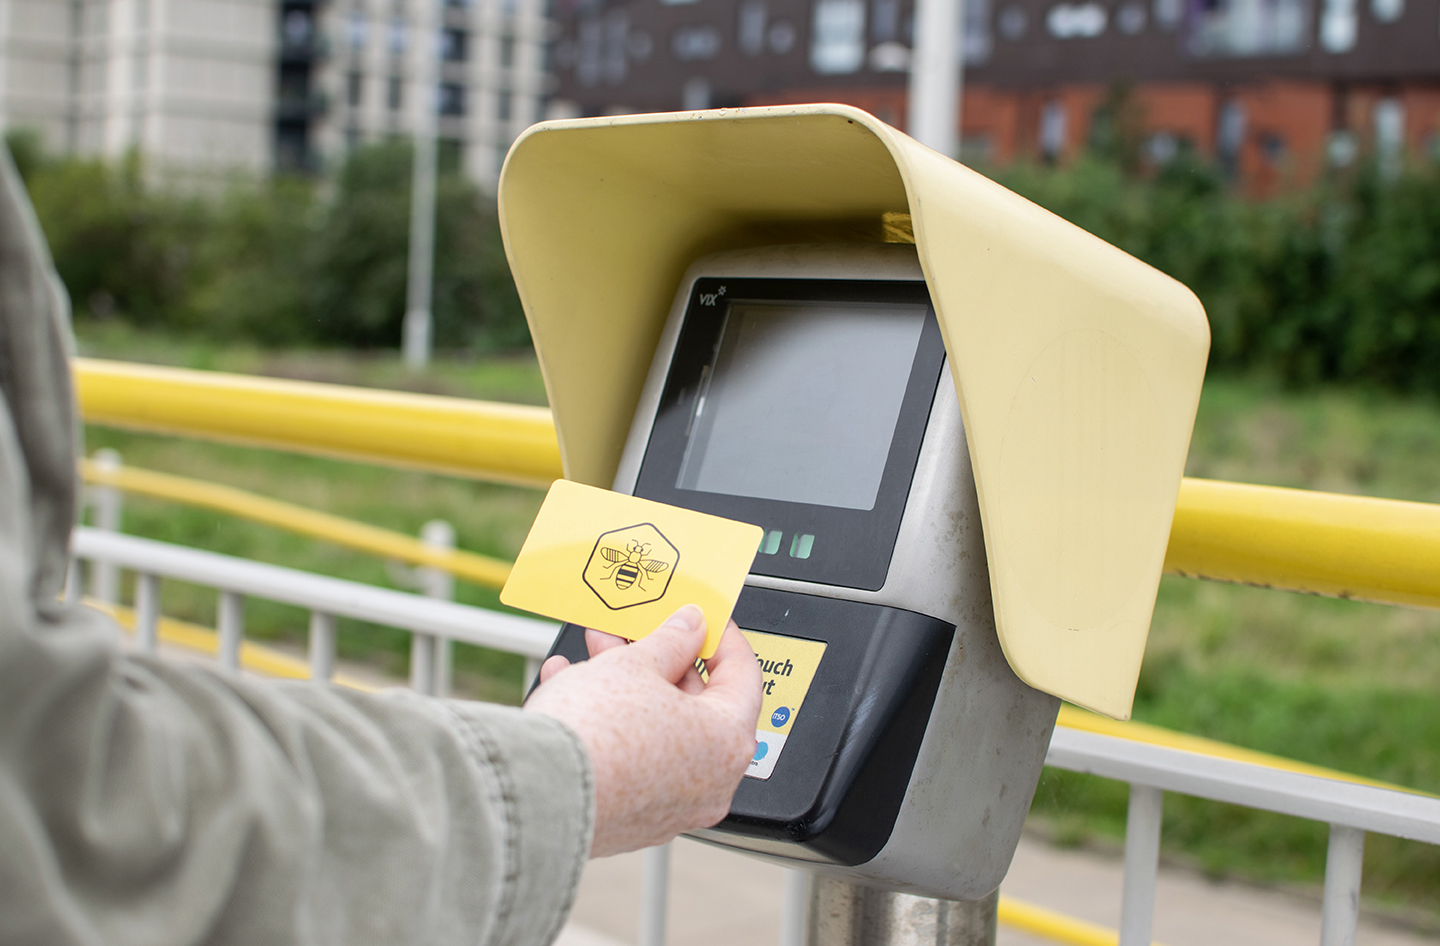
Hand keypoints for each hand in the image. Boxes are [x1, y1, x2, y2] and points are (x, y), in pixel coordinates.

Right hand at [524, 605, 761, 857]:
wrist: (537, 793)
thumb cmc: (595, 735)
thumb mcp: (635, 665)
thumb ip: (671, 641)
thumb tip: (689, 628)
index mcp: (728, 742)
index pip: (743, 674)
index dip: (720, 636)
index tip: (701, 616)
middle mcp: (711, 783)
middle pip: (696, 705)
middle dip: (661, 660)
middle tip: (636, 632)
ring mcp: (672, 806)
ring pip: (659, 731)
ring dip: (628, 687)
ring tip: (595, 654)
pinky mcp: (632, 819)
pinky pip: (633, 759)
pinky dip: (611, 725)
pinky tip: (574, 691)